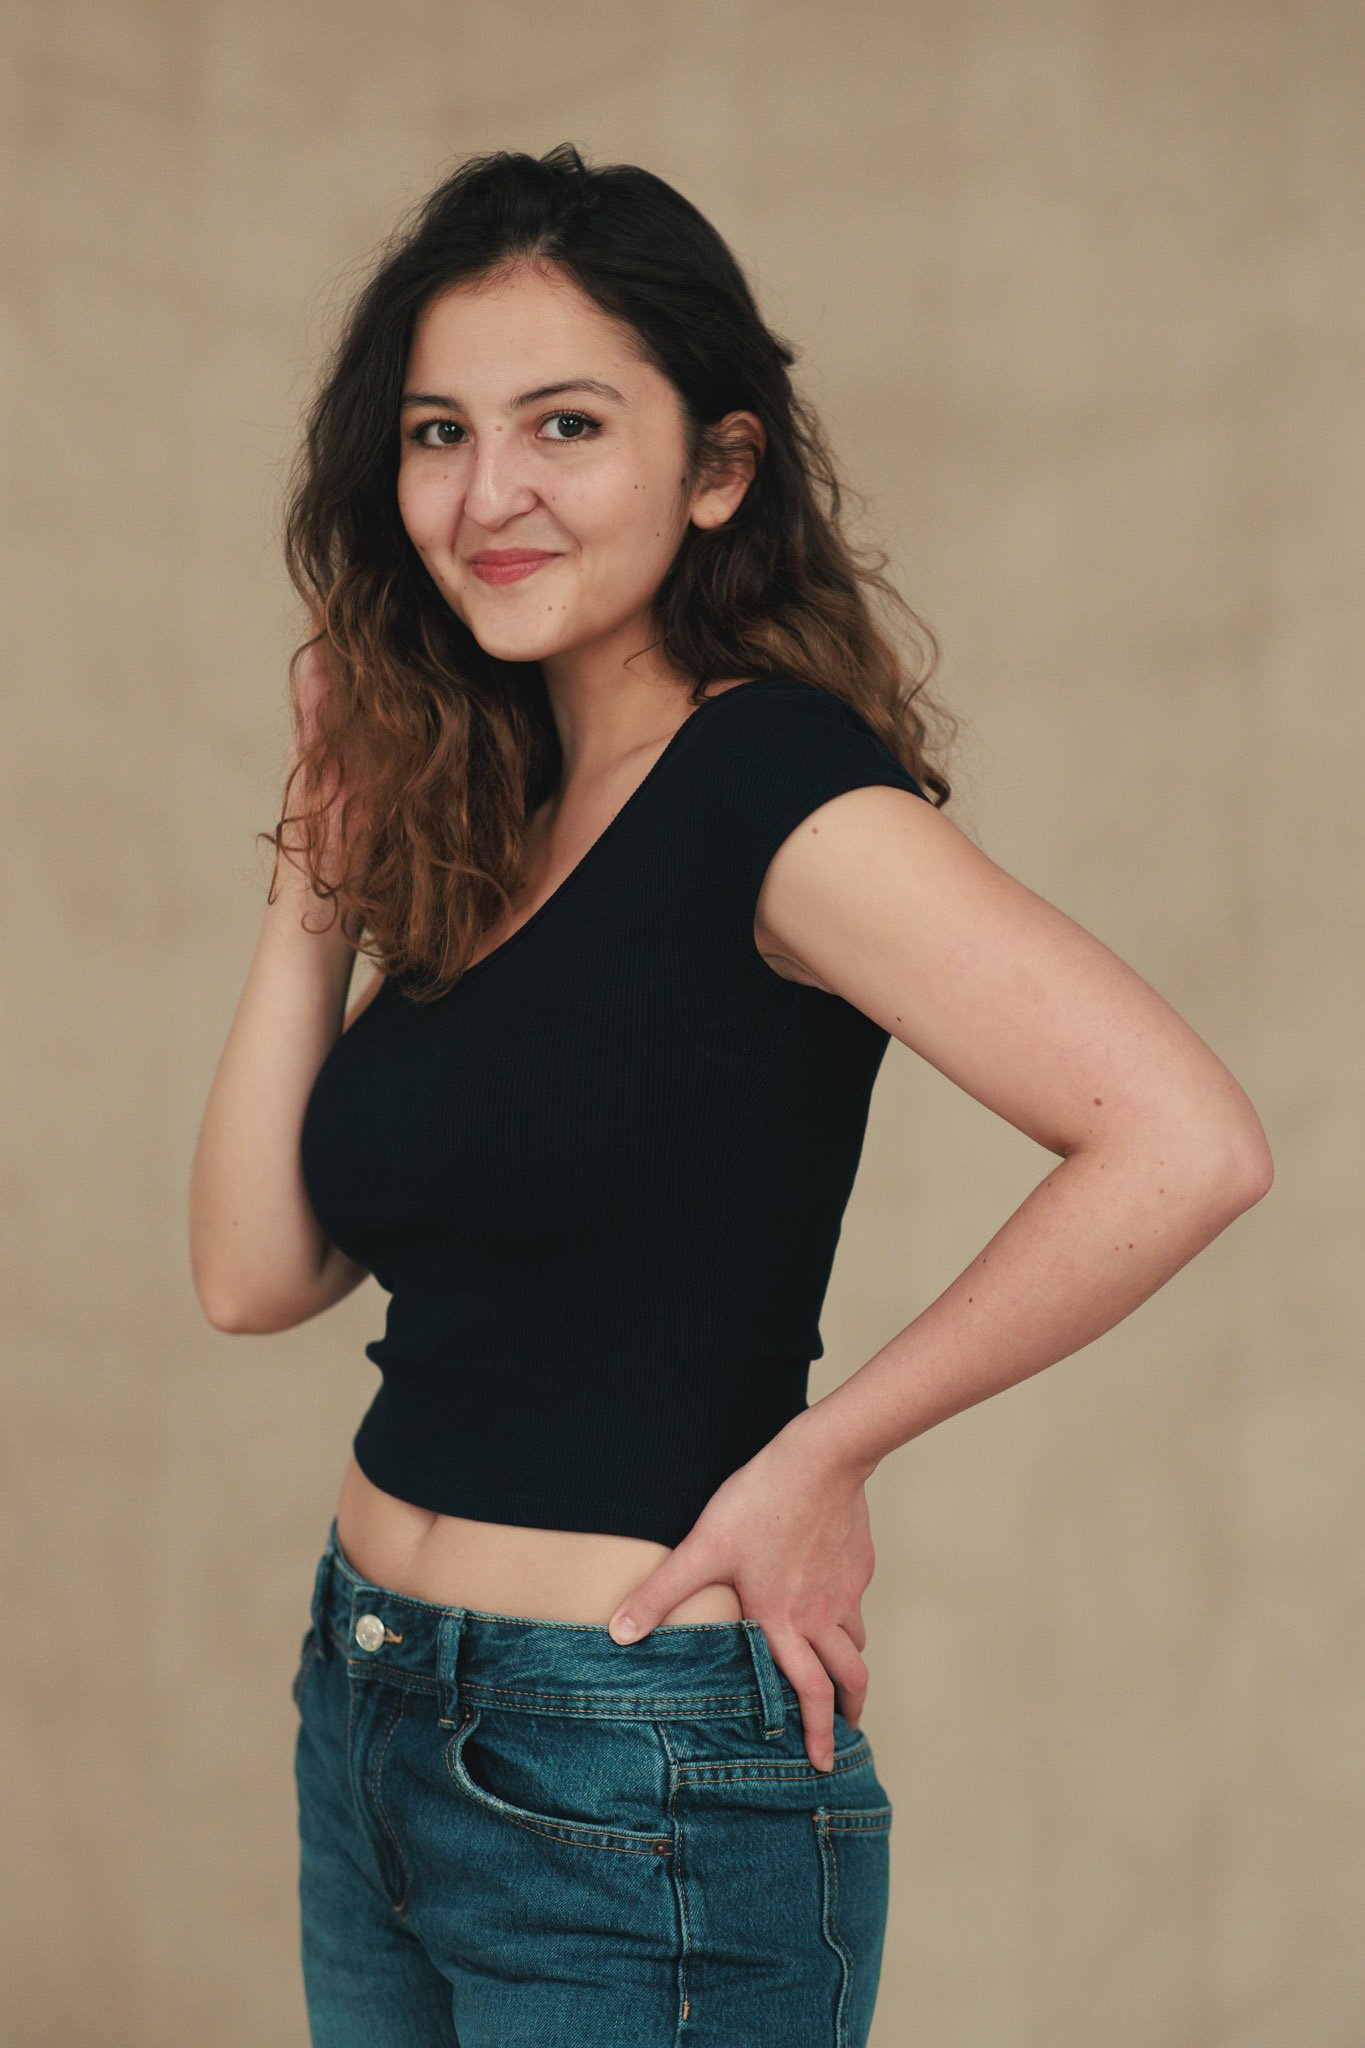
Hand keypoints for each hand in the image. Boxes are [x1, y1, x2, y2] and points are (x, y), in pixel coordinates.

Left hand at [605, 1411, 876, 1771]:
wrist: (820, 1459)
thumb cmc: (760, 1501)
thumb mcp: (702, 1547)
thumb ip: (661, 1593)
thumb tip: (619, 1633)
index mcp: (783, 1621)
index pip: (809, 1693)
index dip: (818, 1732)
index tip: (823, 1763)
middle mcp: (820, 1615)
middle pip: (848, 1678)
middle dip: (848, 1713)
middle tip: (846, 1735)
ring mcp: (844, 1591)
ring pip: (855, 1643)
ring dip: (850, 1668)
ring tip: (843, 1679)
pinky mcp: (858, 1565)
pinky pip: (857, 1603)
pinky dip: (850, 1619)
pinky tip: (835, 1606)